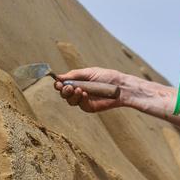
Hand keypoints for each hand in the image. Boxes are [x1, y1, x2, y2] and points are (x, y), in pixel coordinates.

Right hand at [54, 67, 175, 115]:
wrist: (121, 86)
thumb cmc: (107, 77)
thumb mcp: (89, 72)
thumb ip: (74, 75)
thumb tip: (58, 77)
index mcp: (78, 81)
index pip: (64, 84)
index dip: (59, 84)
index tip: (57, 83)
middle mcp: (79, 91)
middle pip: (65, 94)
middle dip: (64, 91)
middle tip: (68, 87)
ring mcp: (84, 100)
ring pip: (71, 101)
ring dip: (72, 95)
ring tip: (78, 89)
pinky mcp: (89, 107)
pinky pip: (80, 105)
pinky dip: (80, 99)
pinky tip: (84, 94)